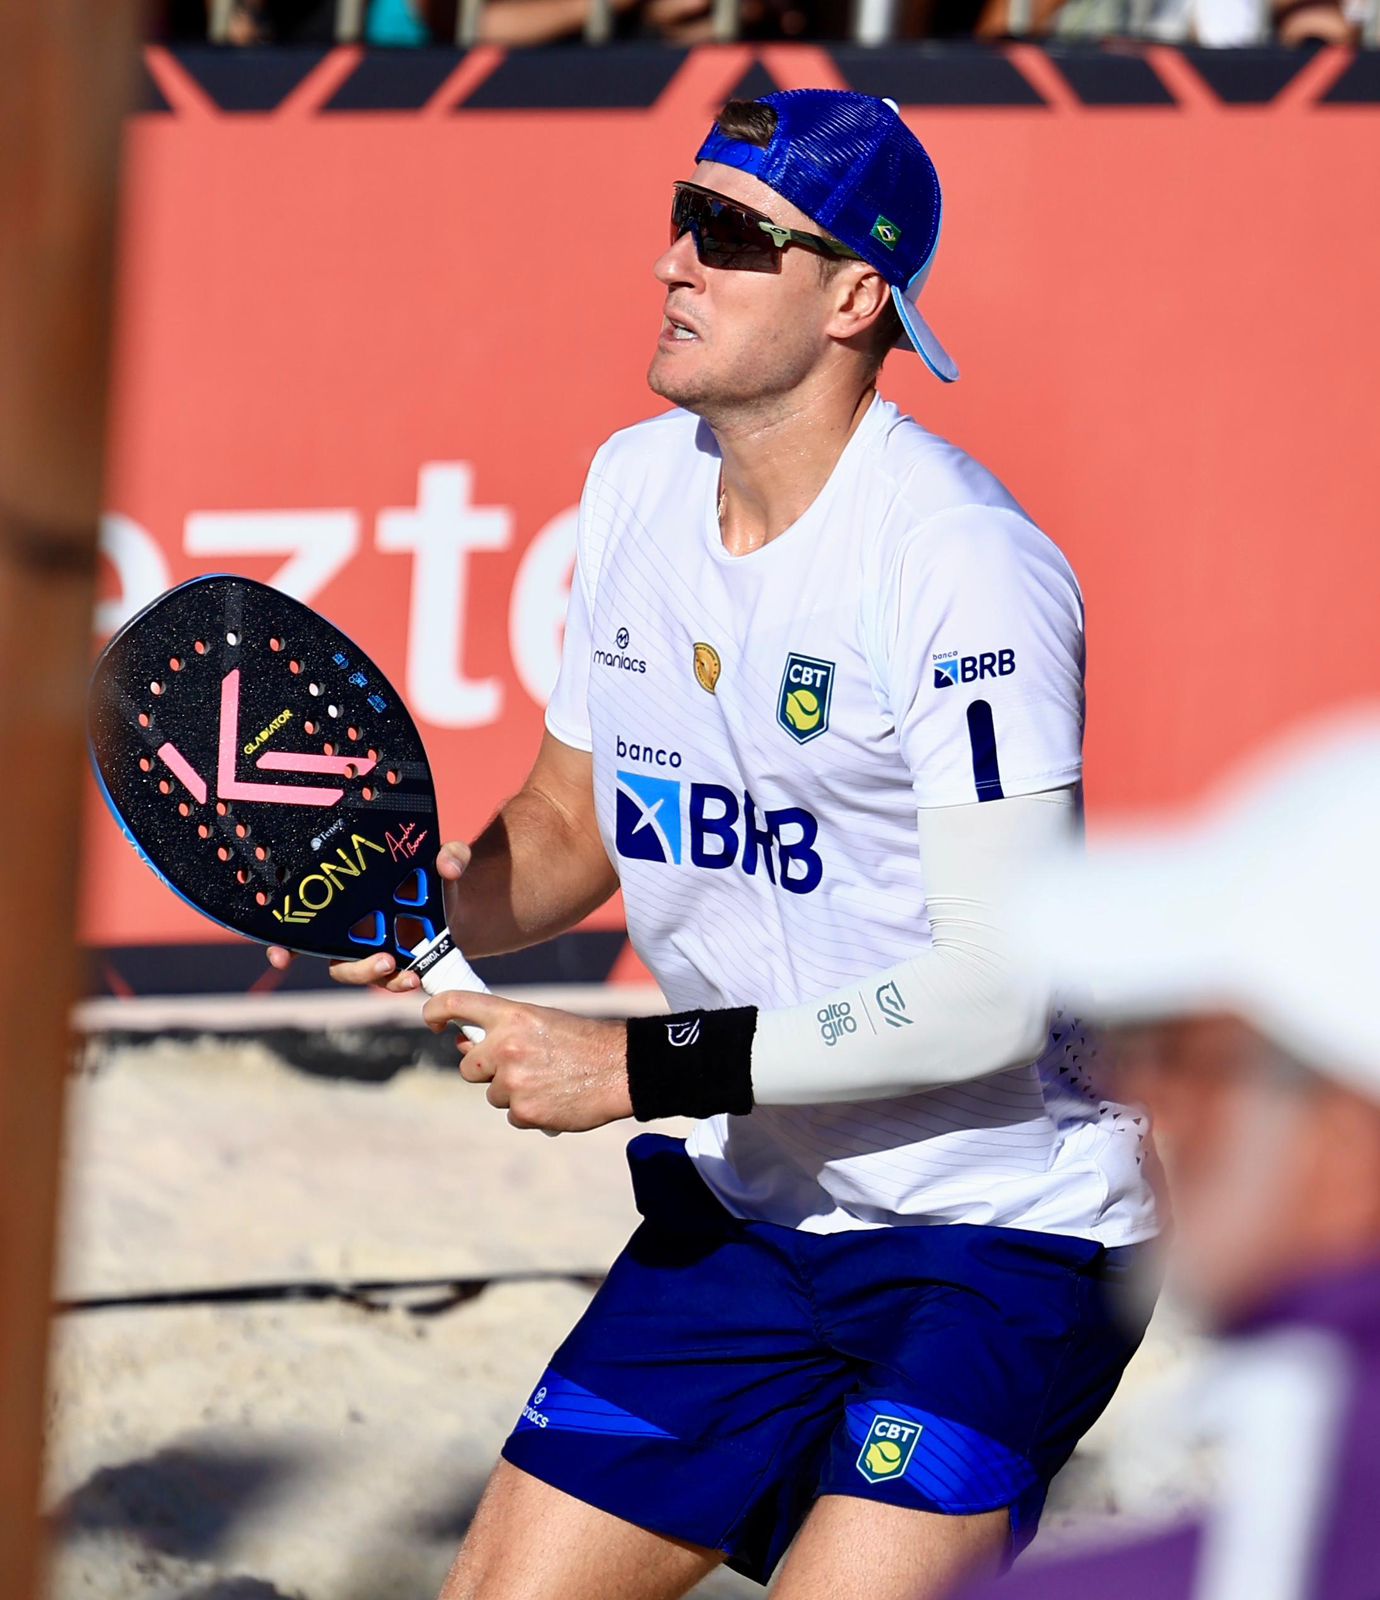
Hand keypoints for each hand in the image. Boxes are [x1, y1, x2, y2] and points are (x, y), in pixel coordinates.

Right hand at [265, 840, 472, 991]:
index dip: (286, 942)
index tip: (281, 957)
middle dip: (354, 967)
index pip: (306, 922)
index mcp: (348, 901)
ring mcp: (371, 952)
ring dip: (379, 978)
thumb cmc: (433, 879)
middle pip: (334, 958)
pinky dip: (398, 986)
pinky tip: (416, 982)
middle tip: (386, 959)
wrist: (455, 905)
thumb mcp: (443, 861)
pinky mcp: (396, 968)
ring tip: (410, 974)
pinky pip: (387, 983)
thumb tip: (448, 864)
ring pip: (360, 974)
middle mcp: (350, 931)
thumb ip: (450, 855)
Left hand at [423, 991, 631, 1131]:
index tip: (433, 1022)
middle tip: (519, 1067)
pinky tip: (555, 1098)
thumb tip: (464, 1046)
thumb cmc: (583, 1041)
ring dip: (514, 1092)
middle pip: (469, 1067)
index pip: (455, 1004)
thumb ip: (504, 1030)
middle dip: (487, 1071)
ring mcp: (513, 1081)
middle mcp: (506, 1046)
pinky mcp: (524, 1111)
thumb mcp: (542, 1020)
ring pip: (493, 1094)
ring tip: (549, 1081)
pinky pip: (513, 1115)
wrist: (621, 1068)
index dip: (434, 1012)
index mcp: (511, 1015)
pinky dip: (531, 1111)